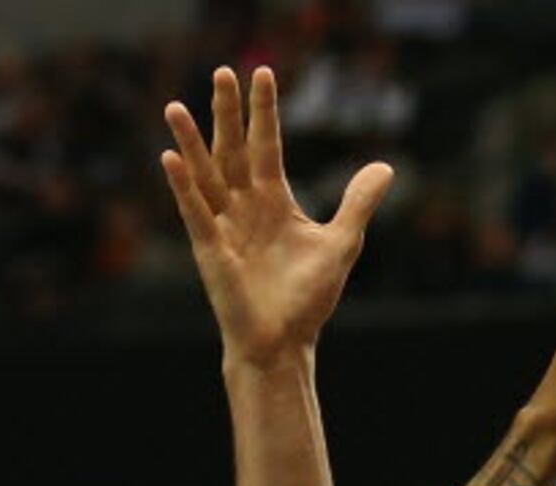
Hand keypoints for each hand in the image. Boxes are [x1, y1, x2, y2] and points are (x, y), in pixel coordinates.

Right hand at [162, 66, 394, 366]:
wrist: (284, 344)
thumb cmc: (307, 299)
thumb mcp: (341, 243)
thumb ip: (358, 203)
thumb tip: (384, 167)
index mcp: (274, 202)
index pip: (267, 146)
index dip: (264, 111)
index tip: (261, 72)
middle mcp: (244, 208)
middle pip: (233, 150)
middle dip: (227, 113)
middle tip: (221, 71)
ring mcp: (224, 227)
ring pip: (205, 175)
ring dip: (192, 141)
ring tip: (175, 107)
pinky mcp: (210, 250)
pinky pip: (194, 212)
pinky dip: (183, 186)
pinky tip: (170, 158)